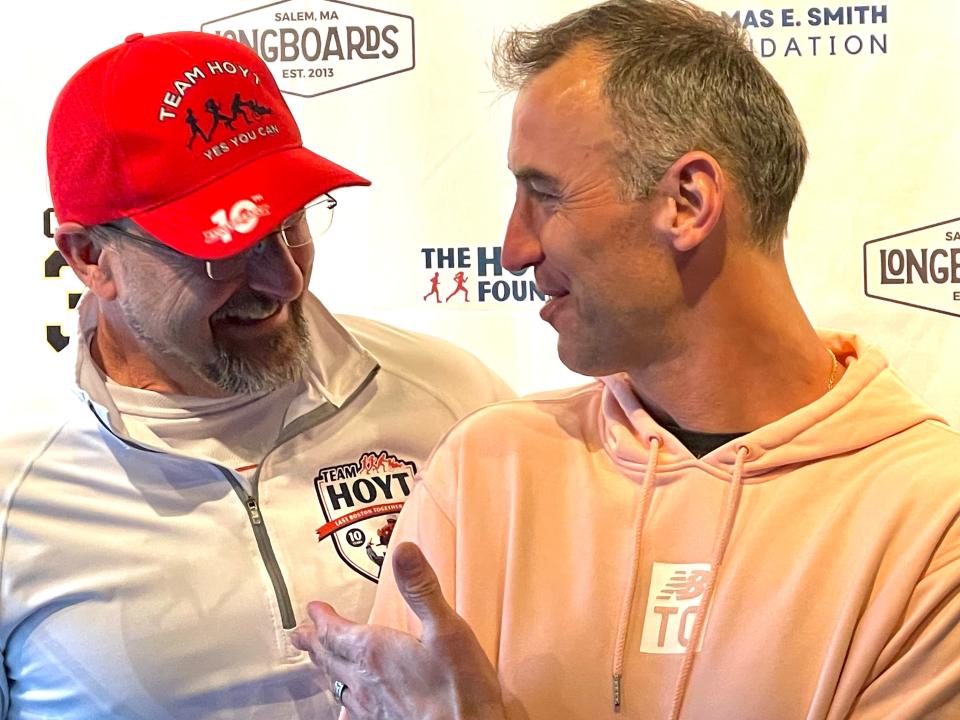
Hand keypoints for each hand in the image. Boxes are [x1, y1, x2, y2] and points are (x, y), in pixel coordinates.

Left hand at [292, 541, 505, 719]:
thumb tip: (404, 551)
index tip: (313, 608)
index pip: (336, 630)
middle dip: (315, 642)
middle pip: (330, 657)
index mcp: (375, 651)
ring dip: (324, 668)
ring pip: (336, 684)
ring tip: (318, 661)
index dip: (322, 618)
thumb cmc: (460, 690)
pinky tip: (345, 707)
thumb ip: (422, 589)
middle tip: (300, 634)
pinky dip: (342, 700)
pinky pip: (351, 710)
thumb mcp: (447, 628)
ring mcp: (371, 707)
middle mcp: (364, 680)